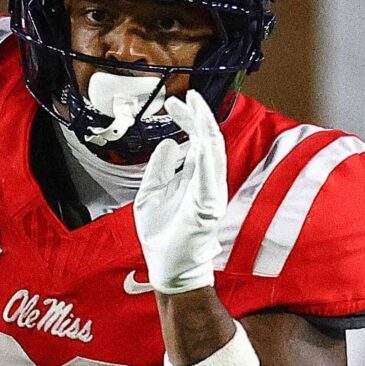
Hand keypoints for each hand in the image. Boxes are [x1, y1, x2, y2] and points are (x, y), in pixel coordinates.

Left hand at [135, 90, 227, 294]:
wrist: (168, 268)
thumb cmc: (162, 236)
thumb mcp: (151, 193)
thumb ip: (159, 167)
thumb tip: (168, 142)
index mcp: (193, 178)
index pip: (196, 140)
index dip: (186, 119)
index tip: (172, 103)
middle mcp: (205, 182)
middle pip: (207, 140)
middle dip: (196, 116)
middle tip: (184, 97)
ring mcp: (209, 194)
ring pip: (213, 154)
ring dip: (205, 129)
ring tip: (196, 108)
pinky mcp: (208, 208)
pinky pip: (210, 178)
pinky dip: (207, 158)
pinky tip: (200, 139)